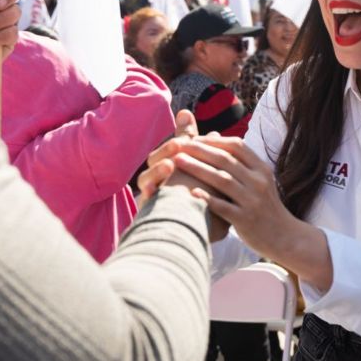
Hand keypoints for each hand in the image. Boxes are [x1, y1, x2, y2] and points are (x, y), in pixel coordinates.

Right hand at [137, 112, 229, 240]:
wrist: (196, 242)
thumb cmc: (206, 210)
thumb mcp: (210, 182)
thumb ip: (209, 158)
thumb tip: (216, 133)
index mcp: (174, 174)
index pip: (174, 149)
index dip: (181, 134)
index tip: (187, 118)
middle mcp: (160, 185)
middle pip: (156, 161)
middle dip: (167, 150)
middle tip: (179, 143)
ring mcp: (152, 200)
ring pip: (147, 179)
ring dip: (158, 169)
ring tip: (171, 163)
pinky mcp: (146, 216)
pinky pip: (144, 202)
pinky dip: (151, 194)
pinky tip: (156, 189)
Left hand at [173, 136, 330, 288]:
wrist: (285, 236)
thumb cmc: (266, 207)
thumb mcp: (262, 181)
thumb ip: (243, 164)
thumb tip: (219, 141)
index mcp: (262, 169)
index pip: (237, 146)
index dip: (214, 140)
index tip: (194, 138)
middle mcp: (258, 182)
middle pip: (226, 160)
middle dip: (200, 150)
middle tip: (178, 145)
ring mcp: (252, 201)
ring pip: (222, 180)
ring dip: (198, 169)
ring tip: (178, 162)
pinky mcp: (245, 220)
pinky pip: (223, 207)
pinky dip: (207, 198)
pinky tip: (192, 192)